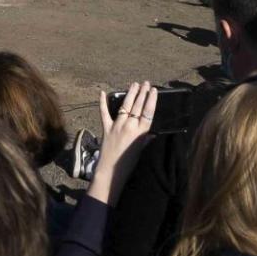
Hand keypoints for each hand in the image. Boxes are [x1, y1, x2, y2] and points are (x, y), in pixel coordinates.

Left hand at [87, 82, 156, 206]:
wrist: (111, 172)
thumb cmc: (128, 164)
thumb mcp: (140, 151)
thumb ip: (145, 140)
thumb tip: (152, 134)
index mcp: (141, 132)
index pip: (148, 112)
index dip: (151, 100)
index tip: (154, 90)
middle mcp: (129, 126)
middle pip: (137, 106)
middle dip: (142, 93)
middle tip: (146, 83)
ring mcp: (117, 126)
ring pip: (125, 106)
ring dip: (130, 94)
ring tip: (134, 84)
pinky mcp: (106, 128)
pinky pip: (104, 113)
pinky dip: (102, 103)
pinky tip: (102, 93)